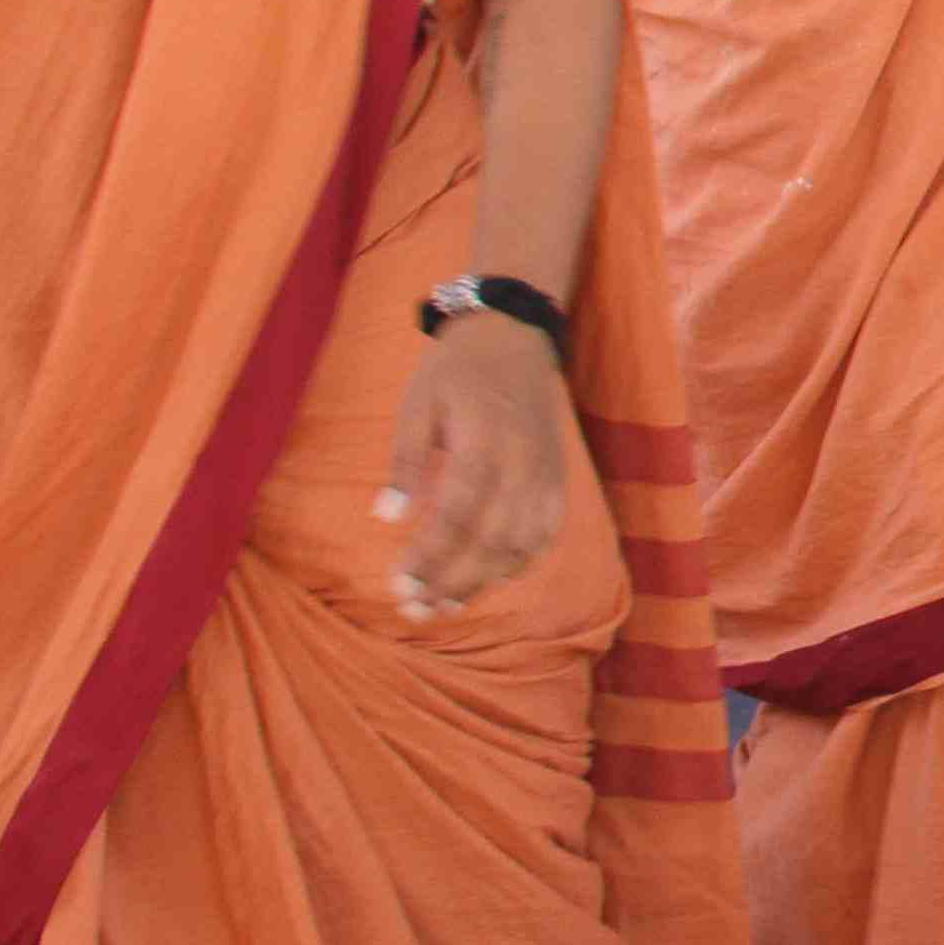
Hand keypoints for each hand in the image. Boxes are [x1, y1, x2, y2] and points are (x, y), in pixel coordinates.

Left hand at [383, 310, 574, 620]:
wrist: (513, 336)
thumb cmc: (455, 371)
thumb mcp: (416, 405)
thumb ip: (405, 462)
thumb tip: (386, 517)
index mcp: (483, 442)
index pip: (457, 515)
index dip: (429, 557)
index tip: (397, 585)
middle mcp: (521, 463)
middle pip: (491, 540)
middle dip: (451, 581)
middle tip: (414, 609)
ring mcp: (545, 473)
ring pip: (521, 544)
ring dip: (482, 582)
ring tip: (444, 606)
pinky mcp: (556, 477)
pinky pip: (544, 533)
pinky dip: (518, 563)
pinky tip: (488, 580)